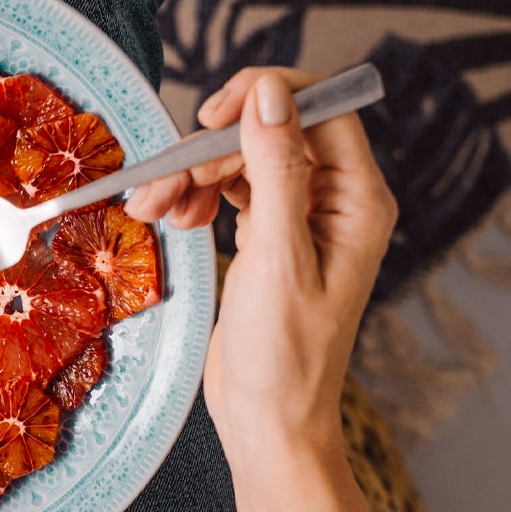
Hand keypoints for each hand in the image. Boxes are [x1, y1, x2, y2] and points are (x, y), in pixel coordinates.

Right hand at [126, 69, 394, 511]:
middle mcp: (333, 201)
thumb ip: (274, 168)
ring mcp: (299, 217)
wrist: (267, 419)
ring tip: (153, 211)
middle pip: (267, 135)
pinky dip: (195, 197)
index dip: (263, 98)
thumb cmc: (283, 353)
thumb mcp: (277, 255)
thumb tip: (269, 93)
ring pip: (239, 162)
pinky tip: (174, 220)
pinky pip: (227, 191)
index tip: (209, 118)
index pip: (318, 110)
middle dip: (208, 153)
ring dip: (191, 177)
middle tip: (160, 185)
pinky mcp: (267, 235)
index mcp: (357, 200)